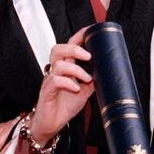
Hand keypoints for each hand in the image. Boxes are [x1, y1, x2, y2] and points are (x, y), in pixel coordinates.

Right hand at [30, 26, 94, 144]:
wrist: (51, 124)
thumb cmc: (65, 105)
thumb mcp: (84, 91)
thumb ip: (93, 80)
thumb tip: (107, 72)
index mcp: (65, 67)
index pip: (70, 45)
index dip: (79, 36)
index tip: (91, 30)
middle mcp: (56, 70)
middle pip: (58, 49)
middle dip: (74, 49)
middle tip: (88, 56)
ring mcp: (50, 79)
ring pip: (58, 64)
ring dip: (75, 69)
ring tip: (86, 78)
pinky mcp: (46, 90)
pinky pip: (54, 80)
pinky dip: (67, 82)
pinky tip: (75, 88)